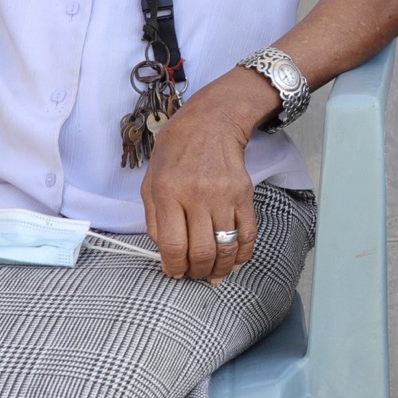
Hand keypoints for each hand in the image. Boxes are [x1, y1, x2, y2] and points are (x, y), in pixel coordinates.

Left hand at [142, 69, 271, 280]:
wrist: (212, 121)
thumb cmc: (176, 149)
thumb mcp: (150, 179)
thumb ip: (152, 216)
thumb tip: (163, 249)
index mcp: (167, 193)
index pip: (173, 246)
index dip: (174, 268)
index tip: (174, 273)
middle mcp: (196, 196)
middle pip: (201, 252)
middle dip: (197, 273)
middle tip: (193, 276)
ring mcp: (223, 196)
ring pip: (225, 248)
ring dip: (219, 269)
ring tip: (212, 274)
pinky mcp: (243, 195)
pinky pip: (247, 234)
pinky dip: (242, 254)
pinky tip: (233, 261)